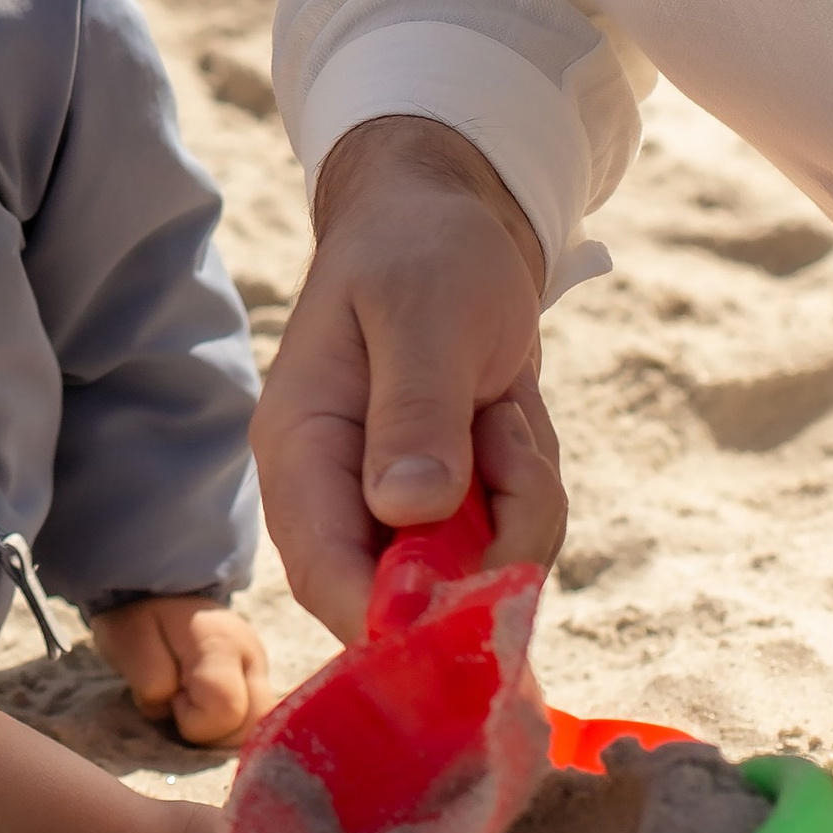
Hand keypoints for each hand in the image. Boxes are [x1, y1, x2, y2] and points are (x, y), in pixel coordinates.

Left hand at [88, 595, 275, 746]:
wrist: (158, 593)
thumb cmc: (141, 619)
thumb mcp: (130, 639)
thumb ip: (150, 677)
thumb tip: (170, 707)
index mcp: (222, 642)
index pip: (226, 709)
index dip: (192, 720)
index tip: (170, 698)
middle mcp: (252, 657)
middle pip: (253, 724)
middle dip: (213, 732)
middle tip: (182, 706)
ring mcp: (261, 670)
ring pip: (256, 727)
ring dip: (219, 731)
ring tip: (191, 705)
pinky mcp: (258, 682)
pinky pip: (251, 721)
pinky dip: (225, 725)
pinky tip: (203, 707)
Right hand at [254, 115, 565, 640]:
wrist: (452, 217)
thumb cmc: (421, 249)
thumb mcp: (423, 313)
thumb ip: (414, 410)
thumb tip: (409, 510)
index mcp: (302, 449)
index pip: (324, 571)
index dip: (392, 616)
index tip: (472, 613)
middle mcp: (338, 494)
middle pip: (411, 594)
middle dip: (486, 546)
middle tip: (508, 445)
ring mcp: (396, 506)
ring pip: (477, 574)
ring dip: (520, 503)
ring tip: (502, 408)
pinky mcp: (449, 506)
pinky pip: (509, 542)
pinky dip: (530, 489)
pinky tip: (508, 415)